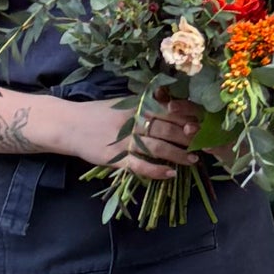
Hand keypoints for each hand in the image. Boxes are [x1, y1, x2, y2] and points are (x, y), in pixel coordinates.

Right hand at [85, 93, 205, 181]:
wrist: (68, 125)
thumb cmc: (98, 113)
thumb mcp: (123, 102)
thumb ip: (146, 102)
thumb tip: (171, 99)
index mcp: (137, 106)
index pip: (169, 111)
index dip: (188, 118)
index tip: (204, 124)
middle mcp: (133, 122)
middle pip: (167, 129)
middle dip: (188, 138)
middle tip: (204, 145)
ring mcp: (124, 141)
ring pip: (157, 147)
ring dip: (178, 154)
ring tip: (193, 160)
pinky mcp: (115, 158)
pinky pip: (139, 165)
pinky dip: (156, 170)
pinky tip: (170, 174)